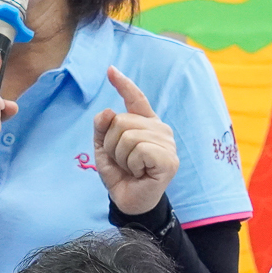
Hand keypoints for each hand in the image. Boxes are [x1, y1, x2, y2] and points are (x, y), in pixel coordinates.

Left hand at [93, 68, 179, 216]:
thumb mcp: (103, 148)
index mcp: (145, 124)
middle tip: (122, 162)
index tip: (110, 70)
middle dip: (111, 144)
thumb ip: (102, 127)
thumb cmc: (120, 175)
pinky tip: (140, 173)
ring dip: (120, 156)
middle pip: (122, 121)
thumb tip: (108, 111)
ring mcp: (167, 143)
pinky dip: (131, 164)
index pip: (136, 99)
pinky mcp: (169, 159)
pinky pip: (138, 149)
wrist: (128, 202)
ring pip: (128, 135)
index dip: (123, 84)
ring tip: (130, 168)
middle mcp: (160, 129)